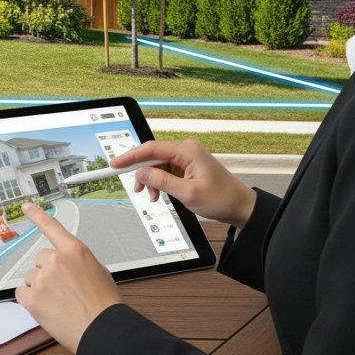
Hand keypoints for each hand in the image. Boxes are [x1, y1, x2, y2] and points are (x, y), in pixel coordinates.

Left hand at [13, 202, 121, 354]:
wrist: (102, 330)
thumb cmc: (105, 306)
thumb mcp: (98, 273)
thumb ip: (78, 263)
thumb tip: (68, 268)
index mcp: (74, 251)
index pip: (52, 227)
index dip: (37, 215)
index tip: (26, 206)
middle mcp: (55, 260)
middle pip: (40, 260)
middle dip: (48, 273)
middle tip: (63, 290)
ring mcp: (42, 278)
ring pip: (31, 278)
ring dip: (40, 288)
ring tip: (59, 303)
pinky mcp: (31, 298)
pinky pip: (21, 294)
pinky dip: (30, 301)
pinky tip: (46, 308)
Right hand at [112, 138, 256, 228]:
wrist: (240, 206)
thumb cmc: (222, 199)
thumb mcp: (188, 193)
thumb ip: (162, 182)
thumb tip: (142, 173)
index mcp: (187, 150)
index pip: (151, 148)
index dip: (130, 157)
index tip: (115, 164)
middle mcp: (186, 150)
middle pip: (152, 156)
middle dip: (141, 173)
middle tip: (135, 188)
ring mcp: (186, 158)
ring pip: (157, 165)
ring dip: (151, 181)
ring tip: (152, 196)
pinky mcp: (187, 166)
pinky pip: (165, 171)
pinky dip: (159, 182)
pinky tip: (159, 194)